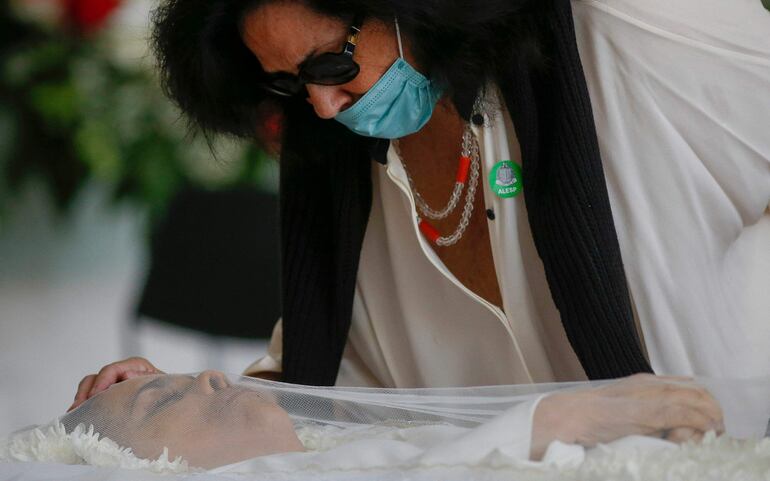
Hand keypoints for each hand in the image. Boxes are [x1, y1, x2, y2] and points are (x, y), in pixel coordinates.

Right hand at [68, 357, 162, 411]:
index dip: (101, 382)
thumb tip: (127, 374)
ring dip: (82, 399)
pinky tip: (80, 416)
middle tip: (79, 409)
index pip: (112, 370)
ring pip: (89, 386)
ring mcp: (115, 384)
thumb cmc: (171, 397)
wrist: (176, 410)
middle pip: (96, 377)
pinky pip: (91, 397)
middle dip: (86, 392)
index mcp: (137, 367)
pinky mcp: (110, 396)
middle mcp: (124, 373)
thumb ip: (144, 379)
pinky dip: (84, 405)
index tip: (95, 397)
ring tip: (76, 414)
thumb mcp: (162, 387)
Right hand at [531, 373, 723, 458]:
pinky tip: (699, 432)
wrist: (567, 416)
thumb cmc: (590, 419)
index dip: (704, 403)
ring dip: (709, 418)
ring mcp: (651, 396)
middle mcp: (651, 384)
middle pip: (698, 391)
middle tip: (714, 431)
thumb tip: (670, 428)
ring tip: (711, 434)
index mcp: (646, 383)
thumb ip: (646, 414)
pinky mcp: (649, 412)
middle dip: (711, 410)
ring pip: (697, 400)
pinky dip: (699, 423)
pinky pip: (685, 413)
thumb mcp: (625, 411)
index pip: (689, 386)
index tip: (709, 421)